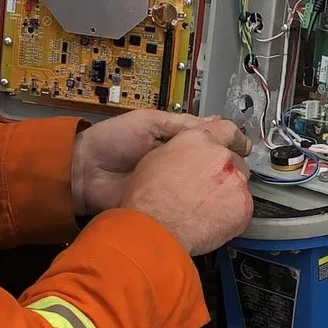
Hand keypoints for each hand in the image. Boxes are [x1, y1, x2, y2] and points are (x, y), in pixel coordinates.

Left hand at [71, 110, 248, 217]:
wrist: (83, 173)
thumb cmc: (112, 141)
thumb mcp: (148, 123)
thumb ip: (180, 124)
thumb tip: (213, 124)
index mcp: (174, 139)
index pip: (208, 138)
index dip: (227, 141)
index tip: (244, 146)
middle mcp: (177, 162)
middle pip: (210, 164)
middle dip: (226, 165)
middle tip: (242, 168)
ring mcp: (172, 185)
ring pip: (202, 185)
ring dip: (216, 185)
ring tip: (235, 184)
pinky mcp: (164, 203)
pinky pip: (187, 204)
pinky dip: (201, 204)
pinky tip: (216, 202)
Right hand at [120, 126, 253, 254]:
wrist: (156, 229)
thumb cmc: (149, 199)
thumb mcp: (156, 159)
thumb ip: (182, 152)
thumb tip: (188, 156)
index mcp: (199, 140)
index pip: (227, 130)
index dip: (234, 139)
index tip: (240, 144)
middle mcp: (221, 156)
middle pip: (235, 160)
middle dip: (226, 173)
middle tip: (207, 189)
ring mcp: (235, 181)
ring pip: (240, 184)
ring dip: (228, 194)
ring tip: (204, 208)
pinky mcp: (243, 206)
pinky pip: (243, 207)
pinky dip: (232, 214)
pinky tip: (211, 220)